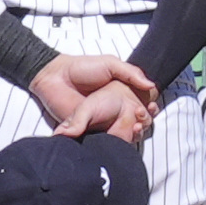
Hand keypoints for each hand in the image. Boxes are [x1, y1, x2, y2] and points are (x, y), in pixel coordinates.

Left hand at [33, 51, 153, 137]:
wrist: (54, 78)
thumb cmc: (82, 68)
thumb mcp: (110, 63)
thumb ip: (131, 73)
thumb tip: (152, 86)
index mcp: (122, 92)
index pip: (142, 103)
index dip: (150, 107)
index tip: (151, 108)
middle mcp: (115, 107)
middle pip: (135, 119)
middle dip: (143, 122)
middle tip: (141, 119)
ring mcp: (102, 120)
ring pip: (122, 131)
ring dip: (131, 133)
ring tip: (134, 129)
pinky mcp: (88, 130)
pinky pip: (103, 138)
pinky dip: (112, 141)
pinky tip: (120, 138)